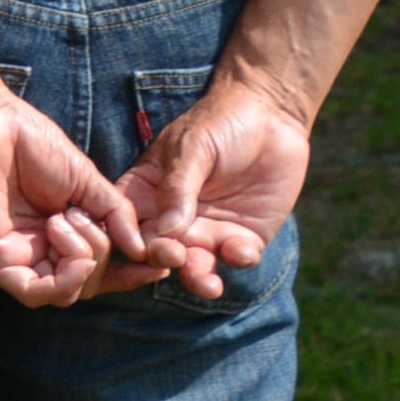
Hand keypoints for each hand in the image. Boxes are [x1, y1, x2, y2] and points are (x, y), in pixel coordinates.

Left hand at [0, 77, 140, 306]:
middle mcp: (34, 252)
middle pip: (85, 286)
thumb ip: (115, 216)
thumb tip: (142, 250)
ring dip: (85, 261)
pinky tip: (65, 238)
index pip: (96, 272)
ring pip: (65, 294)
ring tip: (69, 217)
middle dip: (104, 257)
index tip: (160, 264)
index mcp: (56, 236)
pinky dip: (64, 277)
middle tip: (88, 215)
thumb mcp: (88, 183)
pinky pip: (35, 292)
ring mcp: (12, 257)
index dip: (130, 274)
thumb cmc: (30, 143)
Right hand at [115, 73, 301, 301]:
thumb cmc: (221, 122)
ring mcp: (209, 229)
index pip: (126, 222)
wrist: (273, 116)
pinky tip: (242, 250)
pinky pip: (236, 257)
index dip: (126, 239)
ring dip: (198, 277)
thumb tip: (166, 229)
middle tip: (174, 258)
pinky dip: (238, 259)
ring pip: (196, 264)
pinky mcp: (244, 236)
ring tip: (208, 285)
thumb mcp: (192, 148)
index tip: (136, 247)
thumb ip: (178, 188)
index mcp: (146, 192)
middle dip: (164, 259)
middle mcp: (172, 218)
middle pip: (157, 250)